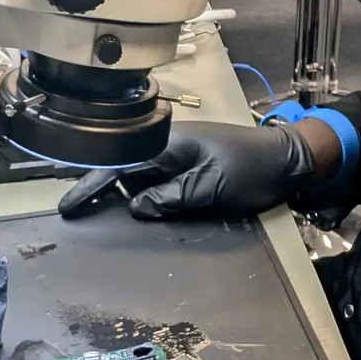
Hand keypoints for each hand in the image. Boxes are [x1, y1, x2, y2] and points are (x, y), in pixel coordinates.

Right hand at [57, 121, 315, 219]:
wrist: (290, 162)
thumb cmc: (253, 169)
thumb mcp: (212, 187)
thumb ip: (172, 196)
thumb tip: (136, 209)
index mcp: (169, 144)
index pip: (120, 165)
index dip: (92, 185)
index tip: (70, 206)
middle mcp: (169, 148)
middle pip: (122, 170)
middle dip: (96, 189)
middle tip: (73, 213)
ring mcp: (179, 159)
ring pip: (138, 178)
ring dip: (117, 195)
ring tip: (90, 215)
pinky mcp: (190, 171)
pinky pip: (156, 184)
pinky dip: (140, 198)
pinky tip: (129, 212)